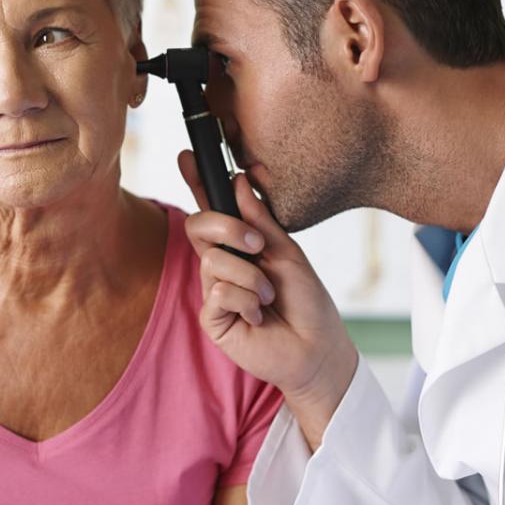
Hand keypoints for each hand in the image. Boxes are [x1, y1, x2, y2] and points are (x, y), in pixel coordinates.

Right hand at [178, 150, 359, 449]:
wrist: (317, 348)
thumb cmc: (306, 302)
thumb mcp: (287, 253)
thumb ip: (260, 221)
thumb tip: (239, 180)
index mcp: (239, 245)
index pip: (211, 209)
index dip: (197, 182)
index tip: (188, 155)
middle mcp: (221, 264)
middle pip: (198, 226)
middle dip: (228, 228)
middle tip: (258, 246)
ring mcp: (214, 290)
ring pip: (213, 261)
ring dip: (250, 277)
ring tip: (269, 296)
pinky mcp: (212, 318)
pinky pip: (218, 293)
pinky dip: (246, 301)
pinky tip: (260, 317)